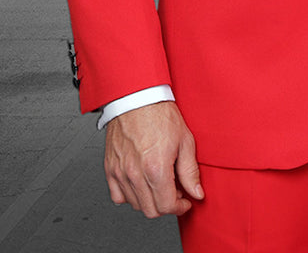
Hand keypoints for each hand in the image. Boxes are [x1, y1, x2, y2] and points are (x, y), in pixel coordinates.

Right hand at [104, 101, 203, 216]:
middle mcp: (135, 174)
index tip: (185, 200)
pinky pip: (117, 196)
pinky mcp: (110, 168)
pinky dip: (129, 195)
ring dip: (150, 200)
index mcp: (156, 168)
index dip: (180, 206)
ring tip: (159, 183)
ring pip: (135, 205)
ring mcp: (120, 172)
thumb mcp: (185, 140)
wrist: (137, 97)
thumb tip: (197, 192)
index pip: (167, 206)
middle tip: (175, 191)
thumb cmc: (159, 113)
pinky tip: (140, 183)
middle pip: (152, 210)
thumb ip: (190, 171)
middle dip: (167, 205)